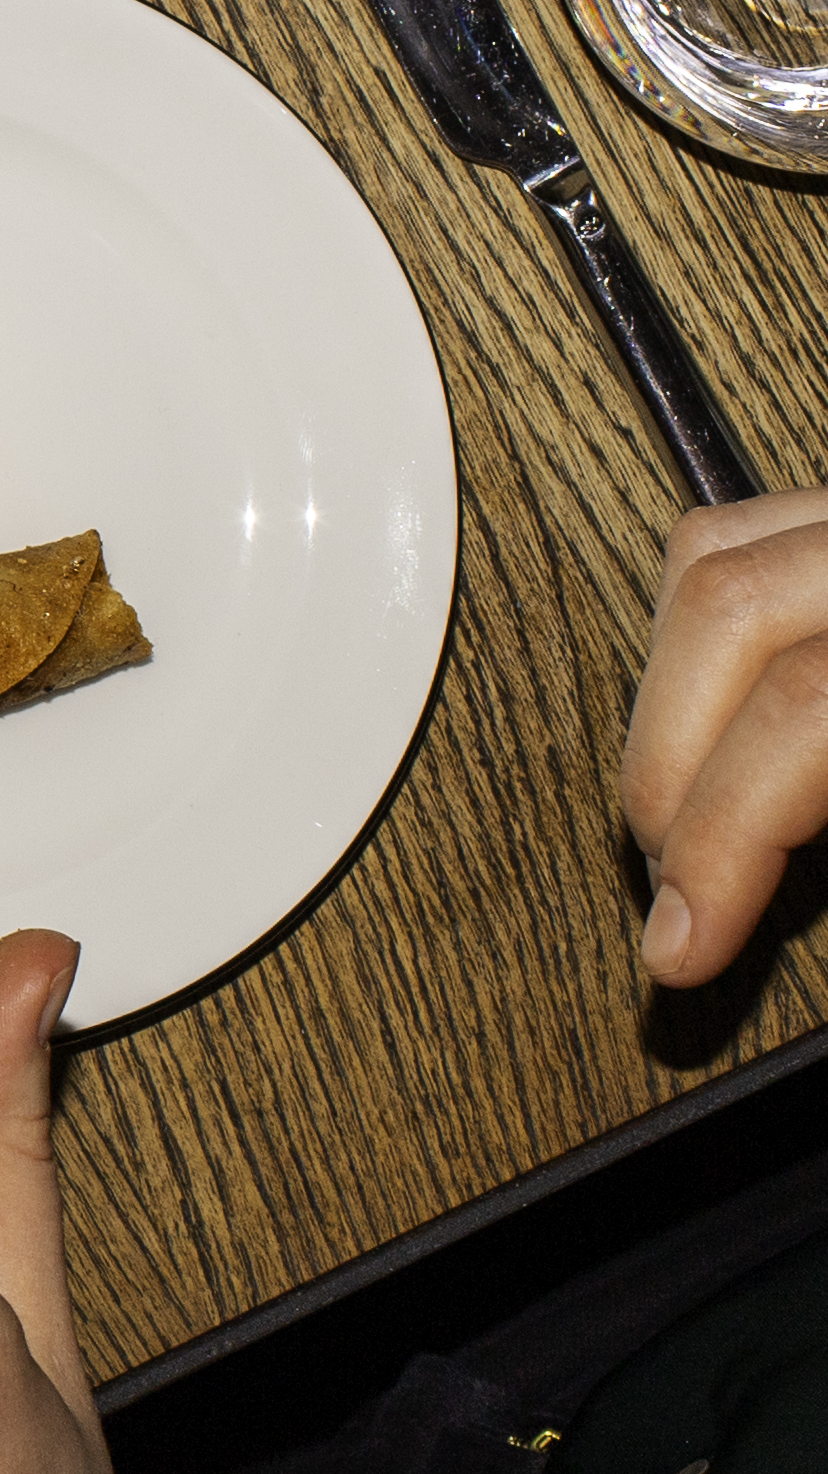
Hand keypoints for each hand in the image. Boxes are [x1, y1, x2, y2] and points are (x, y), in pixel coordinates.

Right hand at [629, 489, 827, 986]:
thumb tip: (743, 900)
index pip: (805, 705)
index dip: (721, 838)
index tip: (683, 942)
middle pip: (727, 611)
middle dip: (670, 769)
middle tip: (672, 880)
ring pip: (713, 557)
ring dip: (669, 696)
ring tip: (686, 802)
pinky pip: (747, 531)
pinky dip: (702, 627)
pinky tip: (723, 705)